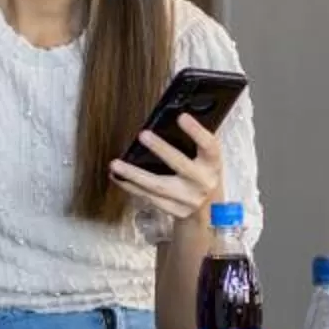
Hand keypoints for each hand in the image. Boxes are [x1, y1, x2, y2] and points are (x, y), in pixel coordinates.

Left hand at [108, 114, 226, 227]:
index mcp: (213, 165)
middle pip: (182, 165)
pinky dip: (131, 186)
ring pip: (158, 186)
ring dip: (135, 174)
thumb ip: (195, 144)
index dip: (197, 132)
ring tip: (116, 164)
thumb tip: (170, 118)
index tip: (182, 117)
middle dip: (162, 150)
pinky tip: (118, 177)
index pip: (209, 146)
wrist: (208, 211)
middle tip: (143, 135)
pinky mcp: (174, 210)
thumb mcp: (207, 160)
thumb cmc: (203, 176)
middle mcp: (203, 182)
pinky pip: (149, 197)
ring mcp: (188, 199)